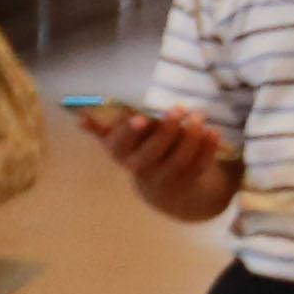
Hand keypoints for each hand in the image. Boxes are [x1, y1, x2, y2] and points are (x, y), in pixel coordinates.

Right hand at [79, 102, 233, 215]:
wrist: (162, 186)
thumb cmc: (138, 151)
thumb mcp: (118, 141)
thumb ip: (102, 128)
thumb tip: (80, 119)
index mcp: (120, 155)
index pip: (121, 145)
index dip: (130, 133)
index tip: (141, 118)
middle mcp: (139, 170)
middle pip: (152, 153)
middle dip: (166, 131)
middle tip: (178, 108)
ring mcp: (164, 179)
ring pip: (179, 160)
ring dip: (190, 137)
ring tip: (198, 116)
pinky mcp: (187, 182)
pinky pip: (199, 166)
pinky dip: (207, 149)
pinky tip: (213, 131)